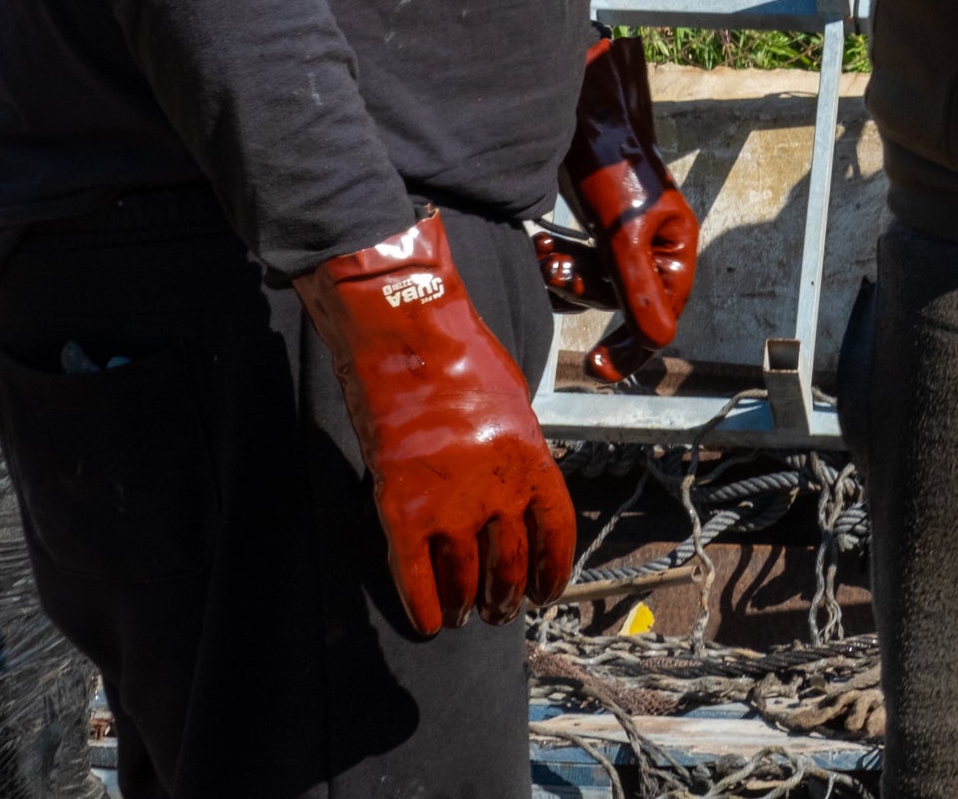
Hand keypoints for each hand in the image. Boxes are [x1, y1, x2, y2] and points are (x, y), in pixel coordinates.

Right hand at [294, 211, 576, 632]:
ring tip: (466, 615)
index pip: (556, 534)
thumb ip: (520, 450)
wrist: (407, 334)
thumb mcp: (515, 402)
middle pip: (510, 566)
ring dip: (467, 603)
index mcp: (534, 462)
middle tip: (499, 610)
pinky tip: (429, 623)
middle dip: (507, 596)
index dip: (553, 571)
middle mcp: (499, 492)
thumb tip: (520, 484)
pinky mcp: (401, 510)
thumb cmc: (462, 354)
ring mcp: (449, 505)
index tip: (547, 593)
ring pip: (464, 578)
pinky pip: (415, 576)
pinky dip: (423, 606)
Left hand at [563, 33, 698, 383]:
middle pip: (620, 303)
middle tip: (553, 270)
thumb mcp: (623, 231)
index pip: (660, 318)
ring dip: (565, 275)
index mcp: (674, 250)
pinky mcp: (597, 230)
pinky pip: (579, 267)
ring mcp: (624, 240)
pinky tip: (543, 242)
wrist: (578, 112)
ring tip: (544, 250)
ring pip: (595, 287)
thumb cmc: (610, 163)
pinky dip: (559, 261)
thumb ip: (639, 288)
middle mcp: (654, 249)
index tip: (596, 368)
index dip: (632, 350)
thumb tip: (658, 342)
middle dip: (581, 290)